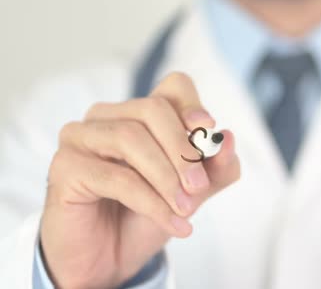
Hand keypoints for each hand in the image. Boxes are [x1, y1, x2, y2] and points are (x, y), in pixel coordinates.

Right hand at [40, 72, 239, 287]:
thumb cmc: (146, 217)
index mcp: (140, 114)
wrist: (108, 261)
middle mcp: (107, 116)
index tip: (208, 129)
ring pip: (131, 138)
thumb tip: (229, 139)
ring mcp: (80, 137)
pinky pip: (115, 177)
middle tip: (200, 187)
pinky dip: (151, 202)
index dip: (192, 104)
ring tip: (186, 209)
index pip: (173, 87)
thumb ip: (215, 169)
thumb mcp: (191, 193)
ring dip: (166, 177)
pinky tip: (173, 223)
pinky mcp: (64, 167)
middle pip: (152, 109)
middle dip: (182, 149)